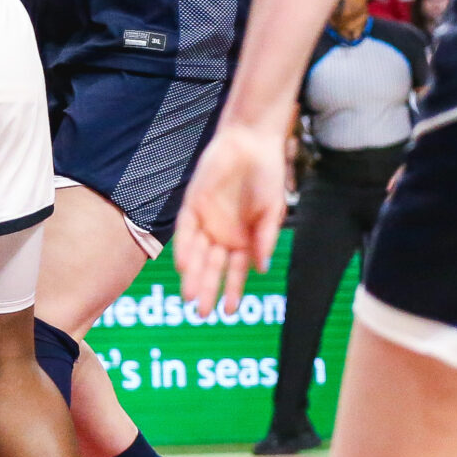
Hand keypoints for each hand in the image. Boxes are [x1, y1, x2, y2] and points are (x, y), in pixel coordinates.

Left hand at [173, 123, 288, 313]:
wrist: (251, 143)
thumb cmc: (267, 176)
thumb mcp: (273, 210)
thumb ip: (265, 238)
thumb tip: (261, 268)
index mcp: (243, 239)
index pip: (235, 272)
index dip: (233, 291)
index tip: (230, 311)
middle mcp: (222, 234)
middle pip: (213, 268)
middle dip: (208, 289)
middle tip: (201, 313)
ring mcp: (207, 220)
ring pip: (197, 254)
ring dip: (194, 275)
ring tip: (190, 297)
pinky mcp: (193, 204)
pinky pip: (187, 230)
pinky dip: (185, 248)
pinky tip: (184, 266)